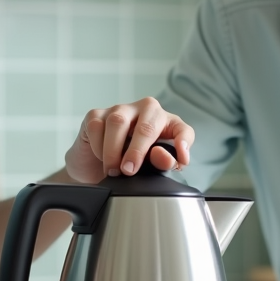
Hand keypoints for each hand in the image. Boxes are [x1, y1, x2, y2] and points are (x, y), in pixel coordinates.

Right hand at [66, 97, 193, 182]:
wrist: (97, 168)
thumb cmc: (130, 162)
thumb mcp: (150, 166)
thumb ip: (162, 162)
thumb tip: (166, 159)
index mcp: (167, 124)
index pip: (182, 130)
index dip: (183, 144)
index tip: (181, 161)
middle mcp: (146, 111)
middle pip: (147, 125)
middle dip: (137, 151)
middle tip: (129, 171)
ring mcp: (121, 109)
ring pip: (118, 122)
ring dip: (114, 151)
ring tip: (113, 170)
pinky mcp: (96, 114)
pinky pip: (98, 126)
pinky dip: (98, 146)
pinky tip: (101, 156)